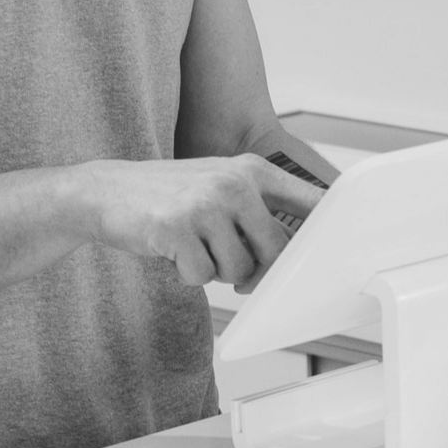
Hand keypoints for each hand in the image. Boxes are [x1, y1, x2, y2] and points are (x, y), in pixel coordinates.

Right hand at [68, 155, 323, 291]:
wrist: (104, 191)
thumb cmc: (169, 194)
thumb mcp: (219, 185)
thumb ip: (258, 209)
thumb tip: (297, 248)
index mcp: (251, 170)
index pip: (310, 201)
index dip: (329, 229)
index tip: (343, 248)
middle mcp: (233, 183)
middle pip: (277, 250)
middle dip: (259, 269)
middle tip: (234, 266)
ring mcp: (204, 205)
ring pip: (238, 269)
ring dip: (217, 271)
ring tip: (195, 246)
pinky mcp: (175, 230)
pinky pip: (202, 277)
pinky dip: (188, 275)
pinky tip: (173, 251)